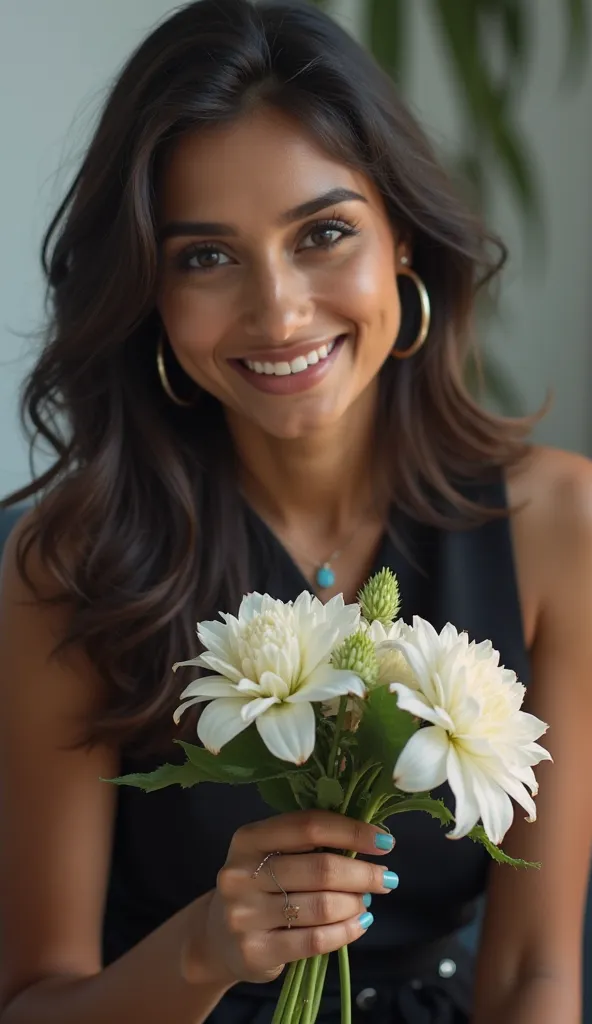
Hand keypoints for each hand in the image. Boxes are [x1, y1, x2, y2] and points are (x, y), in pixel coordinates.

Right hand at [204, 810, 397, 984]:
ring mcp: (245, 915)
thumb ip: (309, 843)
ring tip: (366, 902)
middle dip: (363, 874)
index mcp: (248, 838)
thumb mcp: (271, 854)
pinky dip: (346, 932)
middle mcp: (241, 874)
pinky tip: (359, 924)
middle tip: (386, 878)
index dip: (352, 831)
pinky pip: (315, 941)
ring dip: (356, 904)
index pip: (309, 826)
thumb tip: (371, 838)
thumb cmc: (259, 886)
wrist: (217, 938)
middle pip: (321, 868)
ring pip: (322, 906)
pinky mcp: (255, 951)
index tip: (384, 841)